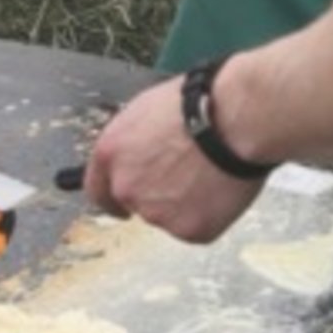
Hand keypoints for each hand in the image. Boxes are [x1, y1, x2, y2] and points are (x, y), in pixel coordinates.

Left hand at [85, 77, 265, 242]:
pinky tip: (220, 187)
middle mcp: (126, 186)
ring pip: (167, 215)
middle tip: (184, 176)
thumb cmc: (199, 102)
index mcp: (111, 152)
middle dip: (154, 195)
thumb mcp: (148, 109)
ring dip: (183, 203)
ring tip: (209, 173)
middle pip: (134, 202)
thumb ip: (133, 142)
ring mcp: (155, 212)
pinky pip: (196, 227)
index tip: (120, 205)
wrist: (235, 120)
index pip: (96, 189)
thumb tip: (137, 153)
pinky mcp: (187, 230)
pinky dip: (208, 214)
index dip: (111, 198)